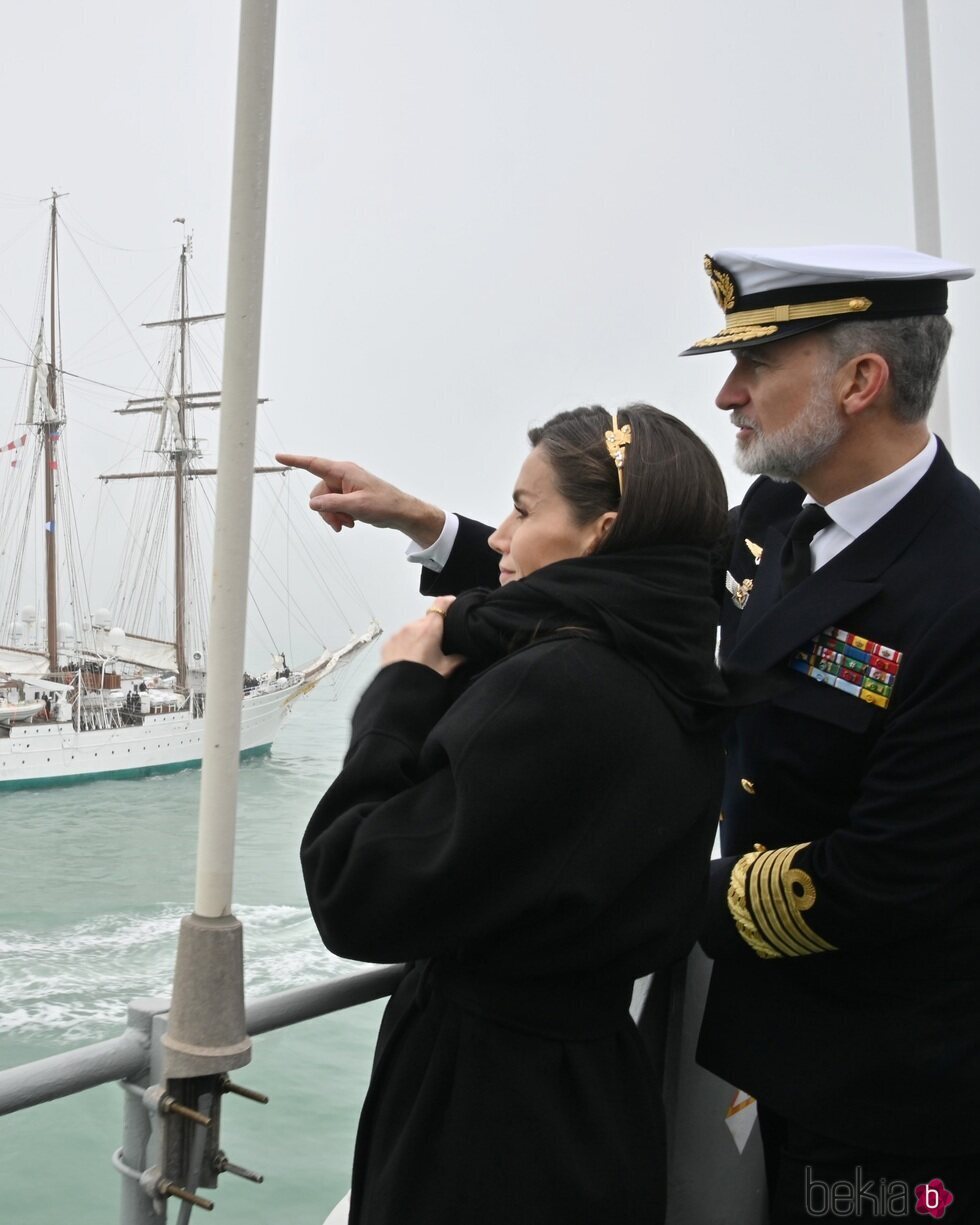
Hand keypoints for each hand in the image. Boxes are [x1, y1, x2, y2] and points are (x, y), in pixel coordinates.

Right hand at [275, 453, 445, 544]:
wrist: (400, 512)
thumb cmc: (385, 504)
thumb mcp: (357, 506)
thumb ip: (332, 504)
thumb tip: (313, 503)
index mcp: (344, 471)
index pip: (314, 464)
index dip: (295, 460)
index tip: (279, 457)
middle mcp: (342, 476)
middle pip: (318, 493)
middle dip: (325, 510)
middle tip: (340, 523)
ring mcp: (345, 487)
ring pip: (325, 502)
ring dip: (333, 515)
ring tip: (348, 523)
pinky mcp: (348, 497)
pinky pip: (333, 506)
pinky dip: (338, 516)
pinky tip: (349, 523)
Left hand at [380, 597, 463, 676]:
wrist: (398, 692)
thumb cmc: (423, 678)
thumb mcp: (447, 669)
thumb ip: (459, 658)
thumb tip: (466, 654)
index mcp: (430, 628)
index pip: (442, 603)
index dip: (449, 602)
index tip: (454, 605)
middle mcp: (412, 626)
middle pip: (427, 619)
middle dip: (433, 628)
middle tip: (438, 645)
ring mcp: (398, 633)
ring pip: (413, 629)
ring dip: (418, 636)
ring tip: (422, 655)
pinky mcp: (388, 643)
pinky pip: (400, 638)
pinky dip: (406, 644)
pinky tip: (409, 659)